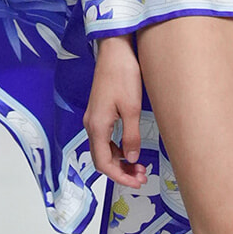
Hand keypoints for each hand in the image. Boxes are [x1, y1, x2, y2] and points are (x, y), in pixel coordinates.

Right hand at [84, 35, 148, 187]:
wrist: (114, 51)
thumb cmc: (123, 75)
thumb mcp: (132, 109)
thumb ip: (131, 136)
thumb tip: (132, 158)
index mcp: (97, 126)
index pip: (103, 163)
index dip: (119, 177)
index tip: (137, 182)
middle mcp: (91, 125)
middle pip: (101, 159)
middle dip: (120, 172)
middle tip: (141, 177)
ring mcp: (94, 118)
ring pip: (103, 150)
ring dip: (119, 161)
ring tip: (140, 166)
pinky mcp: (99, 112)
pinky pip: (104, 138)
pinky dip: (116, 148)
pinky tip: (130, 148)